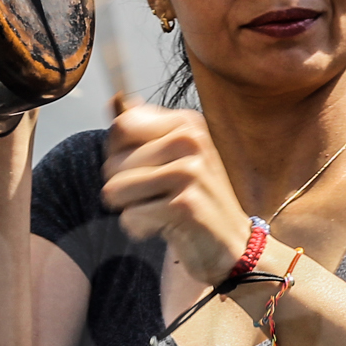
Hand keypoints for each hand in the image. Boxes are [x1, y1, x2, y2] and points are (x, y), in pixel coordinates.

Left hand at [101, 105, 250, 281]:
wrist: (233, 245)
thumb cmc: (196, 199)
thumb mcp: (175, 156)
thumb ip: (144, 130)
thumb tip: (114, 100)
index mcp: (187, 124)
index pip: (121, 125)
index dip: (116, 153)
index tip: (140, 168)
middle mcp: (190, 141)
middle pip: (112, 162)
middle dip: (122, 187)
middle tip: (155, 196)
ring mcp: (190, 172)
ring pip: (114, 190)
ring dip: (129, 209)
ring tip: (160, 210)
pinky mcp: (184, 205)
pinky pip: (129, 217)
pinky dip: (140, 228)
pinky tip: (166, 227)